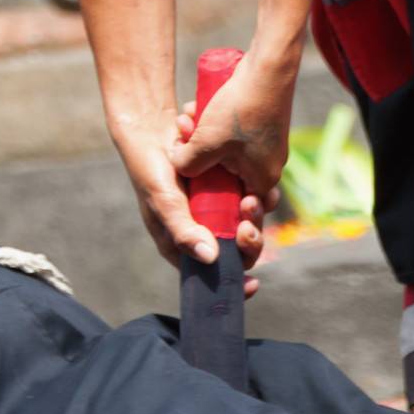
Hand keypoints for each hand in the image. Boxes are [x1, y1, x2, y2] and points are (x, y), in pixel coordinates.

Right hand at [113, 113, 269, 298]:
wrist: (152, 130)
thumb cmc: (151, 171)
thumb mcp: (164, 202)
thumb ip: (183, 231)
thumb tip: (211, 258)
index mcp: (184, 243)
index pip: (211, 273)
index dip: (233, 280)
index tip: (252, 283)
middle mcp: (203, 229)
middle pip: (236, 248)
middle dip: (249, 237)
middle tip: (248, 222)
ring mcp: (216, 208)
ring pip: (246, 222)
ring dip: (255, 214)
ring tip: (252, 198)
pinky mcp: (226, 187)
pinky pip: (249, 196)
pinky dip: (257, 193)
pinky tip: (263, 188)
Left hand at [169, 45, 298, 202]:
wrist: (267, 68)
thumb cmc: (240, 110)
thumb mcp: (206, 142)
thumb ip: (187, 164)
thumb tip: (178, 165)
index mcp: (262, 180)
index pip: (238, 206)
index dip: (214, 197)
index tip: (196, 181)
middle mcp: (267, 165)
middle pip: (224, 173)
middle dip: (198, 155)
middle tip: (183, 137)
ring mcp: (264, 144)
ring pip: (222, 149)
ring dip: (200, 135)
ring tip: (187, 116)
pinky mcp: (258, 123)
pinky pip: (229, 132)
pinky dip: (212, 123)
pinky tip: (195, 108)